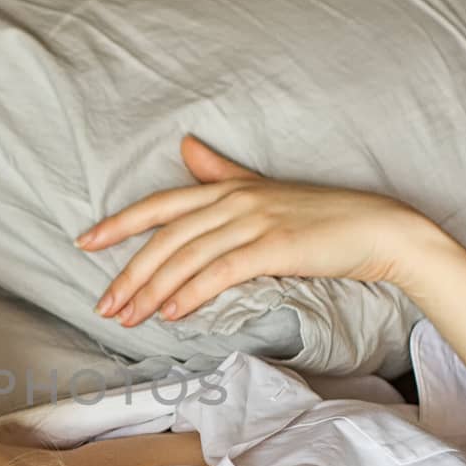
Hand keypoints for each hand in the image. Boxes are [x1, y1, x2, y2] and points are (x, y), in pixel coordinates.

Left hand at [74, 134, 437, 326]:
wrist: (379, 229)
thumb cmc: (322, 215)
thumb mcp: (265, 188)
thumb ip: (223, 173)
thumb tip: (187, 147)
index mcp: (228, 188)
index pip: (160, 205)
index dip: (120, 224)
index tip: (87, 243)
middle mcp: (234, 200)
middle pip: (165, 238)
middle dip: (129, 274)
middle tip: (104, 306)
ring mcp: (254, 221)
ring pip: (186, 258)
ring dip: (151, 291)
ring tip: (128, 319)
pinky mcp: (274, 247)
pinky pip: (220, 272)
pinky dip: (191, 293)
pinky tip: (172, 313)